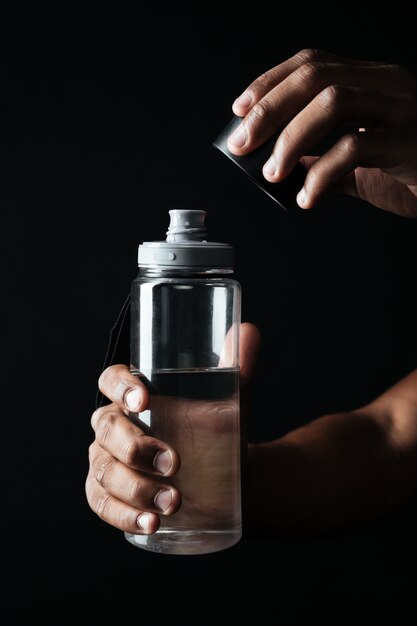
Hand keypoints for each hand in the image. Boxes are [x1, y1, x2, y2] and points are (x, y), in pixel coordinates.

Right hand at [85, 323, 260, 535]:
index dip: (119, 387)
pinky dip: (123, 516)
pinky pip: (103, 505)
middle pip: (106, 429)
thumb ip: (237, 367)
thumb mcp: (229, 401)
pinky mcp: (109, 495)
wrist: (224, 478)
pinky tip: (150, 524)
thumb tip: (250, 331)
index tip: (145, 399)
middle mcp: (113, 425)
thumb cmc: (217, 432)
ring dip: (136, 488)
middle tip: (173, 462)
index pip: (110, 380)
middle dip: (135, 447)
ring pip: (105, 471)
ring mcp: (106, 461)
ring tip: (173, 502)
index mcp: (133, 394)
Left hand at [227, 49, 416, 216]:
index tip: (239, 110)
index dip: (270, 83)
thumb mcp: (360, 164)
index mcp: (371, 81)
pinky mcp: (409, 141)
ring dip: (290, 138)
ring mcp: (401, 109)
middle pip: (316, 77)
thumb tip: (281, 169)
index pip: (312, 63)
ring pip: (333, 102)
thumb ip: (324, 161)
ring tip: (271, 173)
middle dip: (269, 109)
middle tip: (242, 144)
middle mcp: (386, 84)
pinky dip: (320, 174)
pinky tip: (306, 197)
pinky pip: (355, 147)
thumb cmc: (410, 171)